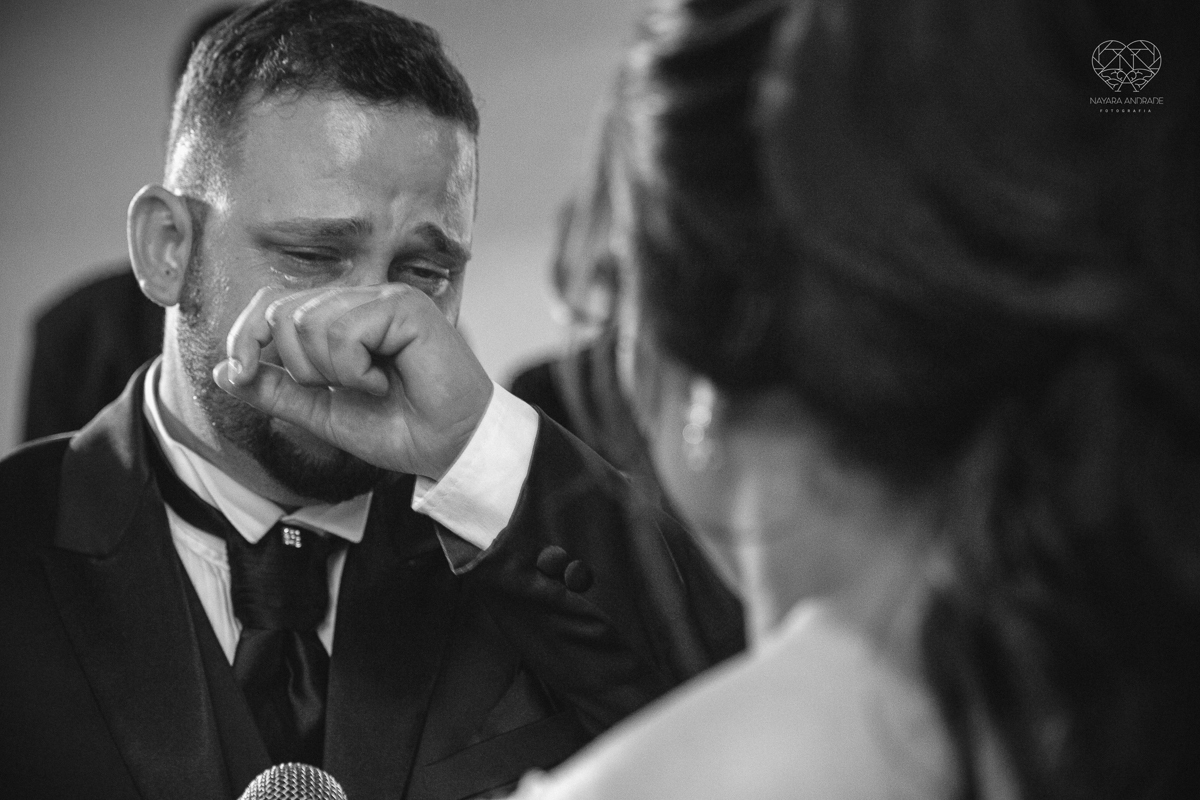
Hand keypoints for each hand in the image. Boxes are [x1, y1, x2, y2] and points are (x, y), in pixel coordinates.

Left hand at [213, 284, 491, 479]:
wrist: (450, 446)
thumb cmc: (400, 428)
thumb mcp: (322, 412)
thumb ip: (276, 391)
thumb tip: (223, 371)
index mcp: (340, 316)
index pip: (273, 304)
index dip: (246, 334)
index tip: (239, 373)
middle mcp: (361, 298)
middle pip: (284, 312)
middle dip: (298, 366)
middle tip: (343, 389)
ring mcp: (385, 298)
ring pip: (311, 323)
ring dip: (333, 371)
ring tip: (371, 385)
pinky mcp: (406, 307)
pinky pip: (346, 331)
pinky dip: (356, 369)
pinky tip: (385, 380)